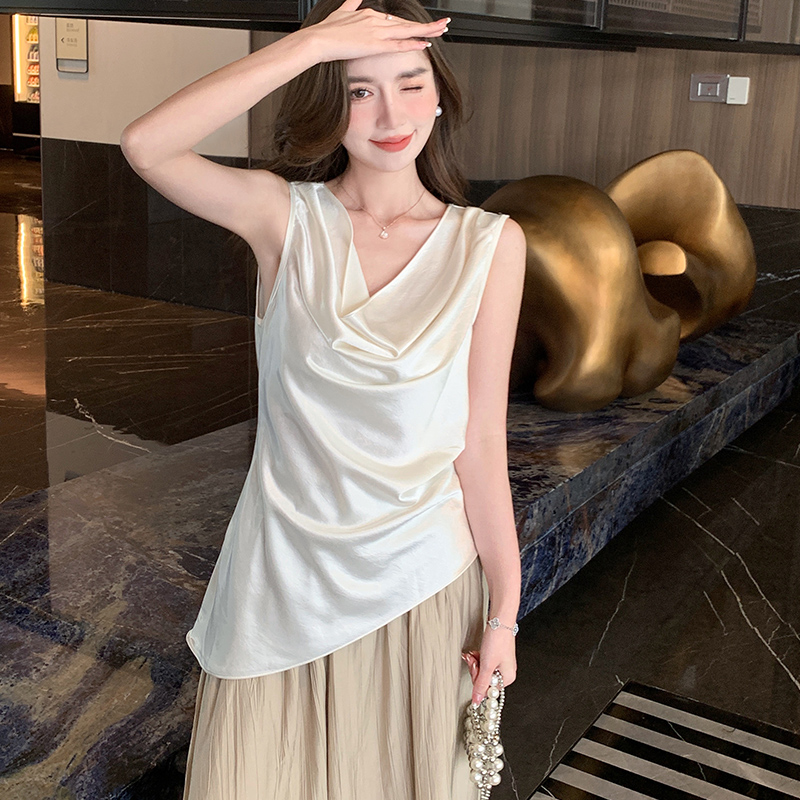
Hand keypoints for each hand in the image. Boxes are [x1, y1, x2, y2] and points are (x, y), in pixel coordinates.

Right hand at [301, 0, 448, 62]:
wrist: (318, 40)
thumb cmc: (327, 30)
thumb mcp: (341, 11)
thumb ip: (351, 3)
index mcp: (369, 14)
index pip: (395, 21)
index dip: (409, 25)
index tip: (421, 28)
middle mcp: (376, 20)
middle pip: (406, 23)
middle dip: (426, 25)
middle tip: (443, 25)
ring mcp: (377, 32)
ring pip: (407, 31)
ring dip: (426, 31)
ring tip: (441, 31)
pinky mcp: (375, 45)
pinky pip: (398, 44)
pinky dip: (412, 43)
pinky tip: (424, 44)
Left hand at [462, 625, 516, 705]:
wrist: (499, 620)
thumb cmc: (497, 640)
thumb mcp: (487, 665)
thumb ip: (480, 684)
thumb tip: (476, 701)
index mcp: (507, 678)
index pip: (487, 690)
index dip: (478, 680)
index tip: (475, 670)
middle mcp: (505, 672)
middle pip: (484, 680)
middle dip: (476, 670)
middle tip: (474, 661)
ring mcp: (500, 663)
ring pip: (482, 670)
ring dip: (475, 663)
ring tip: (473, 655)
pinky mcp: (495, 655)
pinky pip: (483, 662)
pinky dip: (477, 658)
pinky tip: (474, 653)